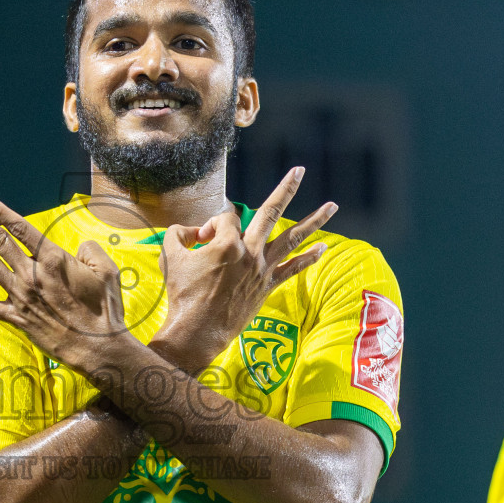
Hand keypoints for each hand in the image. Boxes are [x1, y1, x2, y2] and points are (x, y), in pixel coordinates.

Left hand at [0, 194, 127, 370]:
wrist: (98, 347)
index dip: (0, 211)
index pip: (20, 228)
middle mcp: (32, 274)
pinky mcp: (17, 318)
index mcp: (53, 259)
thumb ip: (90, 250)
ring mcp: (21, 296)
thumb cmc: (105, 308)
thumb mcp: (107, 270)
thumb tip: (78, 246)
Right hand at [149, 167, 337, 373]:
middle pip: (270, 212)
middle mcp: (249, 252)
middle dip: (286, 189)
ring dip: (314, 221)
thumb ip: (176, 234)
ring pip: (292, 238)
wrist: (196, 331)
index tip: (200, 240)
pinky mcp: (267, 286)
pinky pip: (292, 269)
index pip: (225, 220)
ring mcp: (261, 269)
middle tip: (300, 171)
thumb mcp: (171, 257)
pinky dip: (309, 258)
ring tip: (333, 206)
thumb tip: (190, 230)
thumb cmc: (182, 294)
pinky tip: (323, 247)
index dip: (211, 225)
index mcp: (226, 243)